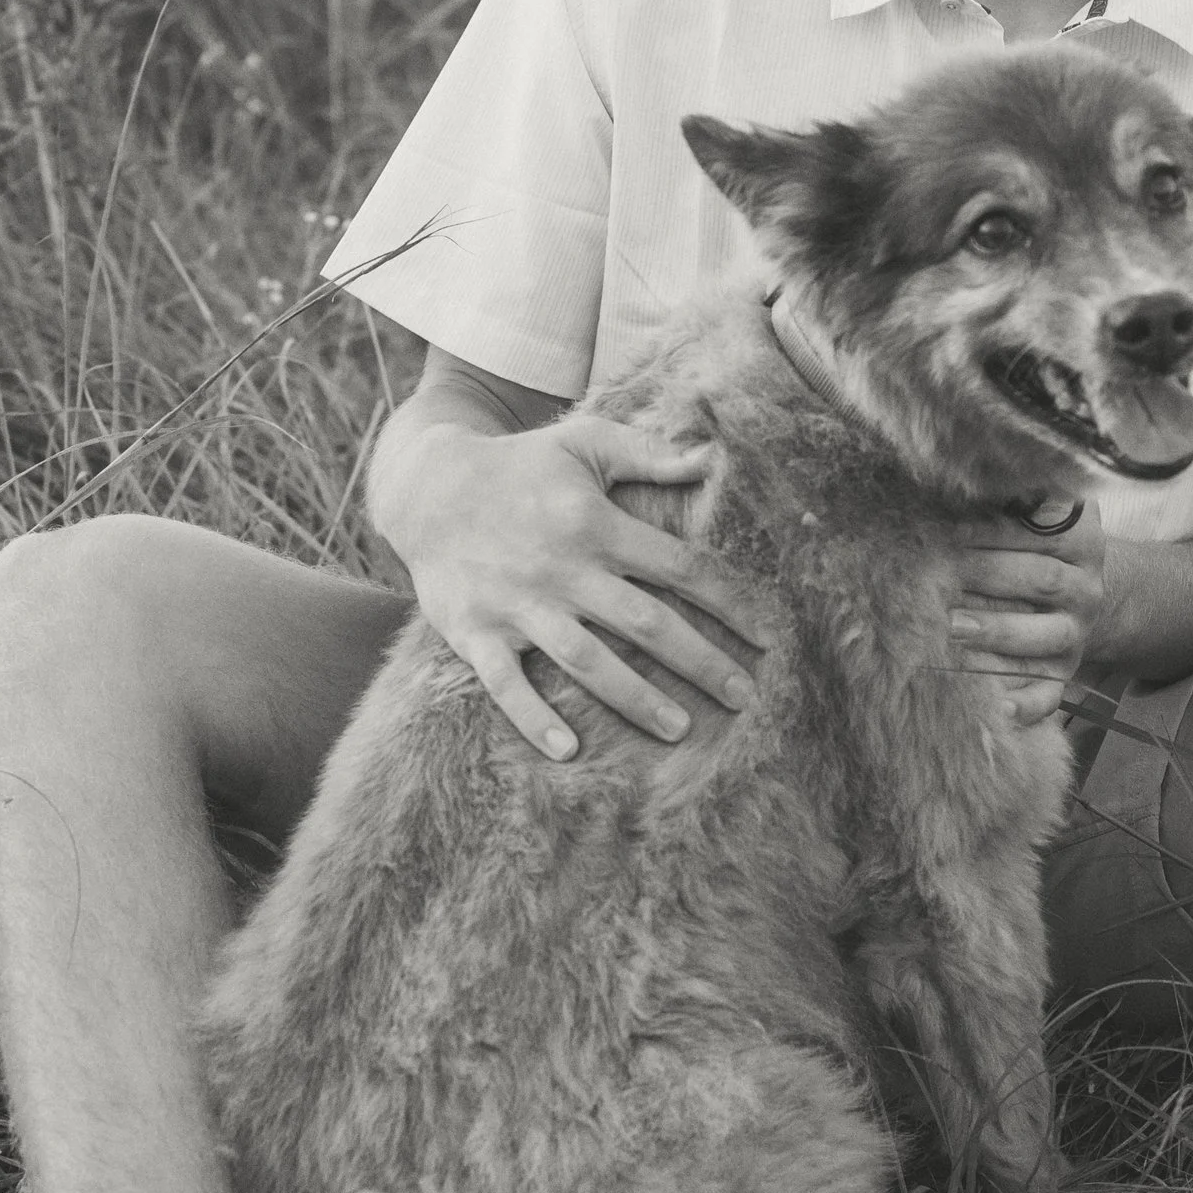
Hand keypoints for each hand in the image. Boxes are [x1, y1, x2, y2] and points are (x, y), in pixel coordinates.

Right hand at [396, 412, 771, 763]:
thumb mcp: (583, 443)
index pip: (678, 567)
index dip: (728, 602)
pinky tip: (568, 749)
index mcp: (594, 524)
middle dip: (700, 662)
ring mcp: (517, 605)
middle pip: (645, 623)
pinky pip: (506, 684)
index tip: (766, 638)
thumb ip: (650, 454)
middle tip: (745, 698)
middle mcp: (562, 569)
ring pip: (587, 661)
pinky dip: (533, 717)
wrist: (426, 486)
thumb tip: (713, 457)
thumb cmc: (520, 465)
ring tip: (682, 729)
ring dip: (636, 699)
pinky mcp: (475, 633)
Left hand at [942, 509, 1108, 726]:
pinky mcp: (1063, 674)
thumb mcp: (1036, 516)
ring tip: (951, 628)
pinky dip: (1026, 706)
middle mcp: (1085, 589)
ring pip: (1043, 636)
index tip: (949, 527)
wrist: (1077, 594)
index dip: (994, 529)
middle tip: (939, 575)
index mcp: (1082, 541)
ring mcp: (1075, 634)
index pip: (1041, 532)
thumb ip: (1011, 501)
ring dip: (997, 632)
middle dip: (988, 575)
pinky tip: (997, 708)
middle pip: (1040, 580)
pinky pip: (1049, 694)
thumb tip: (955, 479)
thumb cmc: (1032, 547)